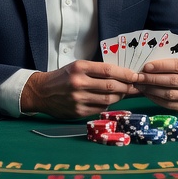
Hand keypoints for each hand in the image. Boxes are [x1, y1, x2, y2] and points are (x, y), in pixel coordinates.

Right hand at [21, 60, 143, 118]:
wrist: (41, 92)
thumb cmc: (63, 77)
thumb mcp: (78, 66)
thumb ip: (97, 70)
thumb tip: (122, 74)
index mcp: (80, 68)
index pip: (109, 70)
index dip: (125, 74)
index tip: (135, 75)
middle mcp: (79, 83)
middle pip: (111, 86)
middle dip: (127, 86)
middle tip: (135, 86)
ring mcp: (78, 99)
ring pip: (108, 99)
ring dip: (120, 96)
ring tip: (124, 93)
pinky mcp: (78, 112)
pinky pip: (100, 108)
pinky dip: (108, 104)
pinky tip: (110, 100)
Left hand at [136, 57, 177, 112]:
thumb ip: (168, 64)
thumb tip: (147, 68)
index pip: (176, 66)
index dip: (160, 66)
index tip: (146, 66)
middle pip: (172, 81)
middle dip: (152, 79)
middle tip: (139, 77)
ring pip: (168, 94)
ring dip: (151, 90)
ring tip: (140, 85)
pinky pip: (168, 104)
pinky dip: (155, 98)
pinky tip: (147, 93)